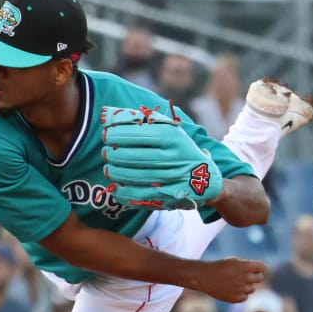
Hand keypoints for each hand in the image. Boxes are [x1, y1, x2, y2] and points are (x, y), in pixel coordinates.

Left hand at [100, 105, 221, 209]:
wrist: (207, 179)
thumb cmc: (178, 148)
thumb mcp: (168, 129)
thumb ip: (139, 120)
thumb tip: (106, 114)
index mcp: (172, 136)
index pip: (137, 133)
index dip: (116, 134)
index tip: (106, 134)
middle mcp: (173, 157)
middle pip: (133, 156)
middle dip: (113, 154)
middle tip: (105, 153)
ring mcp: (171, 178)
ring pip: (134, 176)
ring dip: (115, 172)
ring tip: (108, 168)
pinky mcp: (168, 197)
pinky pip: (139, 196)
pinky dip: (123, 192)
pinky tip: (116, 187)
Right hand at [193, 258, 266, 302]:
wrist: (204, 277)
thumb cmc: (219, 266)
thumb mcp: (233, 261)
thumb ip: (247, 266)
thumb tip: (256, 272)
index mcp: (247, 266)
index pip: (262, 267)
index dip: (258, 267)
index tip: (253, 268)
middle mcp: (247, 278)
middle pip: (259, 278)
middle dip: (254, 276)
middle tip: (244, 275)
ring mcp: (242, 289)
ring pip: (252, 289)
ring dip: (246, 285)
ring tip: (234, 282)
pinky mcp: (237, 298)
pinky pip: (245, 297)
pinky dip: (240, 294)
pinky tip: (231, 289)